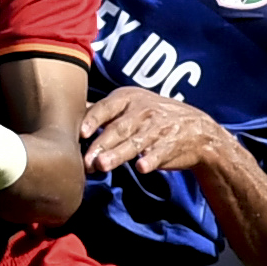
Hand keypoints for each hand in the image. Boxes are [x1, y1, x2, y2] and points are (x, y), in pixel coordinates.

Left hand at [81, 87, 240, 177]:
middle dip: (101, 145)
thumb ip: (102, 111)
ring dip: (118, 154)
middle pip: (118, 128)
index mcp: (129, 98)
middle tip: (86, 161)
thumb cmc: (153, 118)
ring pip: (135, 142)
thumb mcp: (130, 106)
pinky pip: (159, 153)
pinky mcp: (171, 145)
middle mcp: (143, 110)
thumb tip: (70, 111)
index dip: (93, 120)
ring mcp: (158, 128)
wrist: (196, 130)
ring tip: (103, 166)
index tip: (80, 134)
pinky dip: (151, 159)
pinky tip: (141, 168)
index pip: (107, 107)